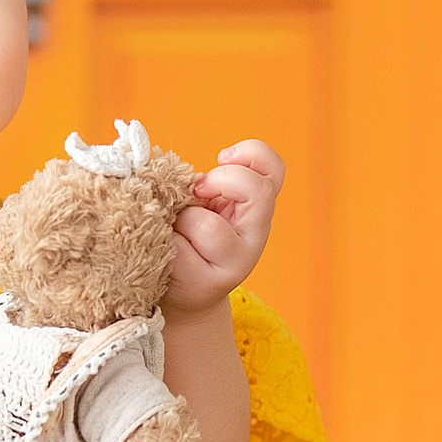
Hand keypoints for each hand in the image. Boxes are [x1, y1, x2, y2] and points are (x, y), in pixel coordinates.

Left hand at [166, 139, 282, 314]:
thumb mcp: (202, 201)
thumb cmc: (187, 234)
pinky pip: (181, 250)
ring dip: (182, 221)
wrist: (177, 288)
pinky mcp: (212, 284)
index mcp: (257, 206)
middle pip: (258, 190)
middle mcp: (256, 233)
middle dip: (220, 181)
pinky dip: (167, 244)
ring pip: (208, 224)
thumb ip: (206, 183)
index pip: (274, 168)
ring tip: (177, 233)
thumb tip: (179, 174)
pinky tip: (169, 254)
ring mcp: (239, 262)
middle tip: (198, 193)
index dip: (250, 153)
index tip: (221, 158)